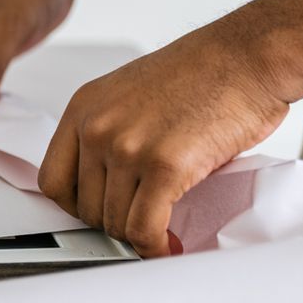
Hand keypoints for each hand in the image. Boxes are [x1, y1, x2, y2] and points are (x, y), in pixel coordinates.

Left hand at [37, 26, 290, 257]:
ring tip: (160, 230)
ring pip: (115, 223)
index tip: (99, 212)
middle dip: (115, 221)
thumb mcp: (131, 94)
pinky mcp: (165, 167)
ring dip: (139, 235)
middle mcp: (98, 127)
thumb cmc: (204, 73)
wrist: (248, 56)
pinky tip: (168, 245)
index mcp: (84, 108)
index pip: (53, 180)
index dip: (77, 206)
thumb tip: (106, 186)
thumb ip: (110, 133)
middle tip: (141, 221)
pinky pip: (145, 228)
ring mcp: (128, 148)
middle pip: (85, 208)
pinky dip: (155, 247)